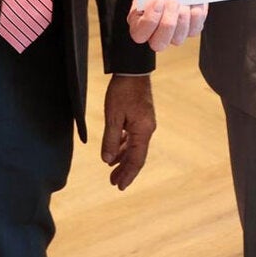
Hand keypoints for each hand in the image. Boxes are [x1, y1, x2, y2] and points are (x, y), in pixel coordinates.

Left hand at [101, 74, 155, 189]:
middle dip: (125, 170)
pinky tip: (116, 151)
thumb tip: (107, 160)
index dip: (128, 174)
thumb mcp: (113, 116)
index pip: (136, 159)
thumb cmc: (122, 91)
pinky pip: (133, 137)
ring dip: (124, 159)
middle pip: (137, 156)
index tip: (119, 187)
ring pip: (135, 147)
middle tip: (114, 183)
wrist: (133, 69)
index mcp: (143, 131)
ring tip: (112, 170)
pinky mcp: (141, 117)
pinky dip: (124, 146)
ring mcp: (145, 123)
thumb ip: (111, 139)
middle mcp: (147, 129)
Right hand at [128, 0, 206, 50]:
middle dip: (167, 23)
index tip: (158, 0)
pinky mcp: (190, 31)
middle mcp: (155, 36)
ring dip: (182, 17)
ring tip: (183, 0)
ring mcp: (174, 36)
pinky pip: (194, 29)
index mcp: (139, 24)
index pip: (140, 34)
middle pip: (159, 43)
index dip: (150, 20)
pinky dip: (196, 15)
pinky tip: (194, 2)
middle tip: (172, 1)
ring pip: (178, 38)